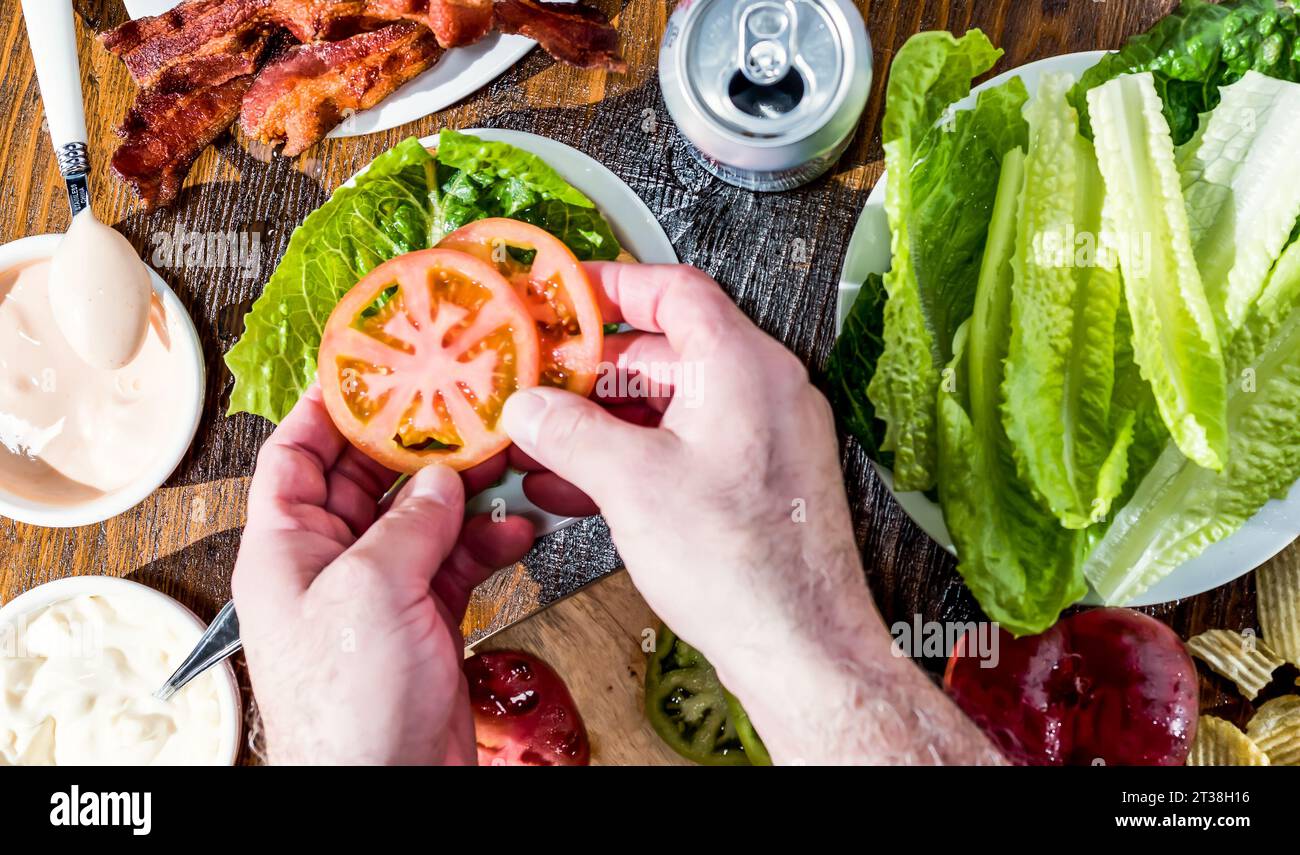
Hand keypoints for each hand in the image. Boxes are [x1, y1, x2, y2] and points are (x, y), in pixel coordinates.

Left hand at [232, 386, 534, 764]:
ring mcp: (379, 594)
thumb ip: (408, 522)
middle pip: (367, 480)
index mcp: (285, 548)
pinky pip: (455, 561)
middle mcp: (328, 565)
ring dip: (464, 493)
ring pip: (421, 518)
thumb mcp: (370, 589)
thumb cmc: (348, 709)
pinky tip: (515, 528)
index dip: (326, 408)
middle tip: (459, 406)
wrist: (389, 787)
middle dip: (415, 444)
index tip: (367, 369)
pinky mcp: (425, 620)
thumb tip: (439, 480)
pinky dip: (486, 541)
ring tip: (504, 462)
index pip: (293, 455)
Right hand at [501, 263, 1002, 764]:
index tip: (567, 296)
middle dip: (594, 369)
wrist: (800, 646)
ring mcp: (764, 437)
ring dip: (606, 420)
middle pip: (667, 350)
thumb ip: (569, 431)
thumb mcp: (631, 484)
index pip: (675, 290)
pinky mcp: (757, 480)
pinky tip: (582, 484)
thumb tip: (528, 406)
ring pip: (672, 404)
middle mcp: (763, 390)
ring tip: (545, 441)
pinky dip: (637, 455)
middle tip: (539, 381)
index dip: (614, 286)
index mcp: (742, 366)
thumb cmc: (741, 566)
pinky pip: (688, 446)